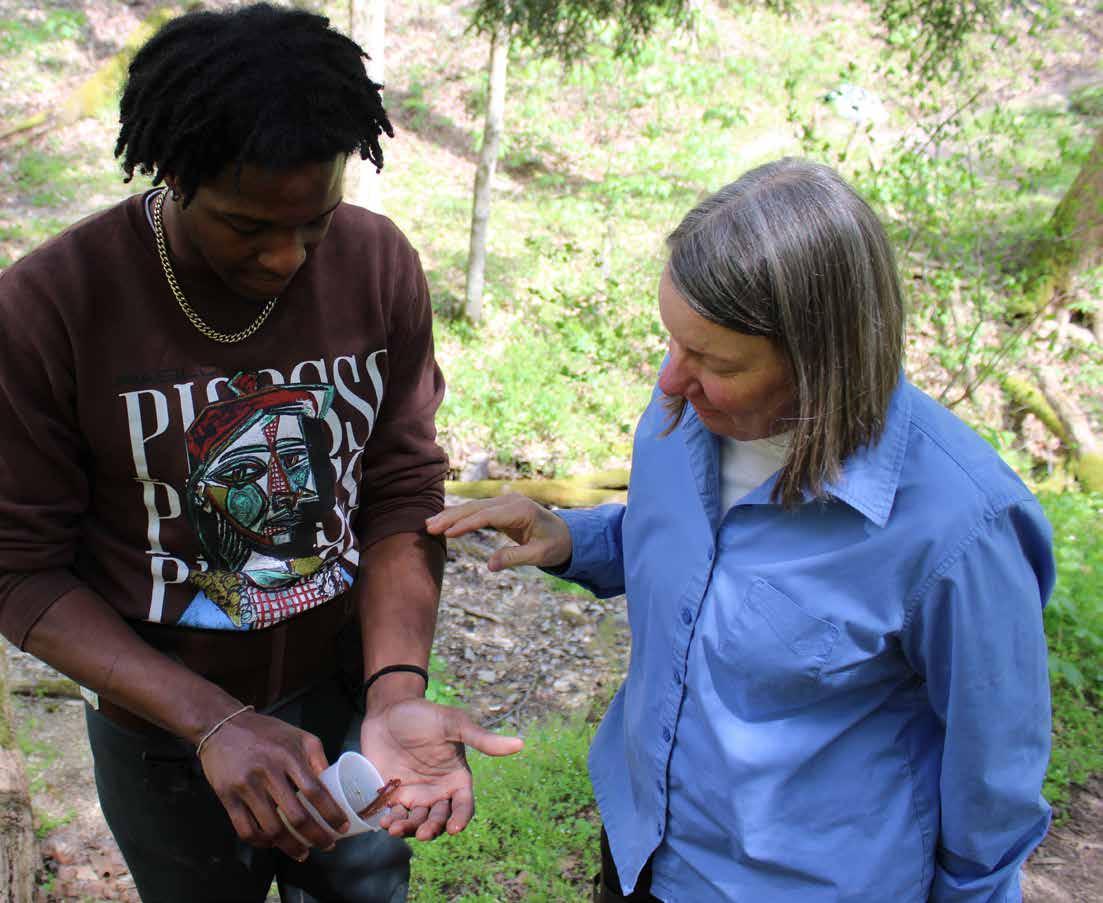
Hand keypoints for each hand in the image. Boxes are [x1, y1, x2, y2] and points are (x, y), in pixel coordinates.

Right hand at [198, 709, 347, 860]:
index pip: (315, 791)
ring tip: (302, 852)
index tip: (342, 827)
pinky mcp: (226, 797)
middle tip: (326, 845)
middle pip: (296, 815)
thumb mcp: (298, 735)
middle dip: (315, 836)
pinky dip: (261, 842)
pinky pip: (245, 829)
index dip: (331, 813)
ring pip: (272, 828)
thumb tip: (334, 782)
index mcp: (288, 756)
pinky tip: (273, 844)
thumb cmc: (266, 732)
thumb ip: (317, 757)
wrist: (222, 725)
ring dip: (290, 846)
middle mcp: (267, 772)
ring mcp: (245, 787)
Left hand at [360, 697, 523, 840]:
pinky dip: (391, 822)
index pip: (464, 806)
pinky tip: (384, 822)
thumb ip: (482, 739)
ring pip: (416, 822)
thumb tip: (520, 743)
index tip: (455, 828)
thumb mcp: (454, 725)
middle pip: (440, 820)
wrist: (389, 710)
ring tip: (396, 828)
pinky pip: (395, 816)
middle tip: (423, 832)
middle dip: (432, 828)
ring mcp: (415, 795)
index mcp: (457, 778)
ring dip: (409, 829)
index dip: (461, 819)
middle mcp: (438, 791)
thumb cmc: (425, 715)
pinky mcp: (393, 795)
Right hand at [426, 496, 571, 571]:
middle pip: (476, 508)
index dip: (466, 524)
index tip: (447, 533)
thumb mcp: (539, 555)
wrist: (567, 535)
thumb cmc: (555, 545)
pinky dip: (460, 516)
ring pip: (473, 507)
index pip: (487, 515)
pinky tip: (444, 521)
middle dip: (451, 517)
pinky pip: (477, 511)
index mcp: (521, 510)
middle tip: (428, 527)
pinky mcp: (501, 508)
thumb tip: (489, 566)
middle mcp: (511, 501)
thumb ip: (515, 558)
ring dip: (451, 515)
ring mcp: (505, 502)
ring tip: (429, 524)